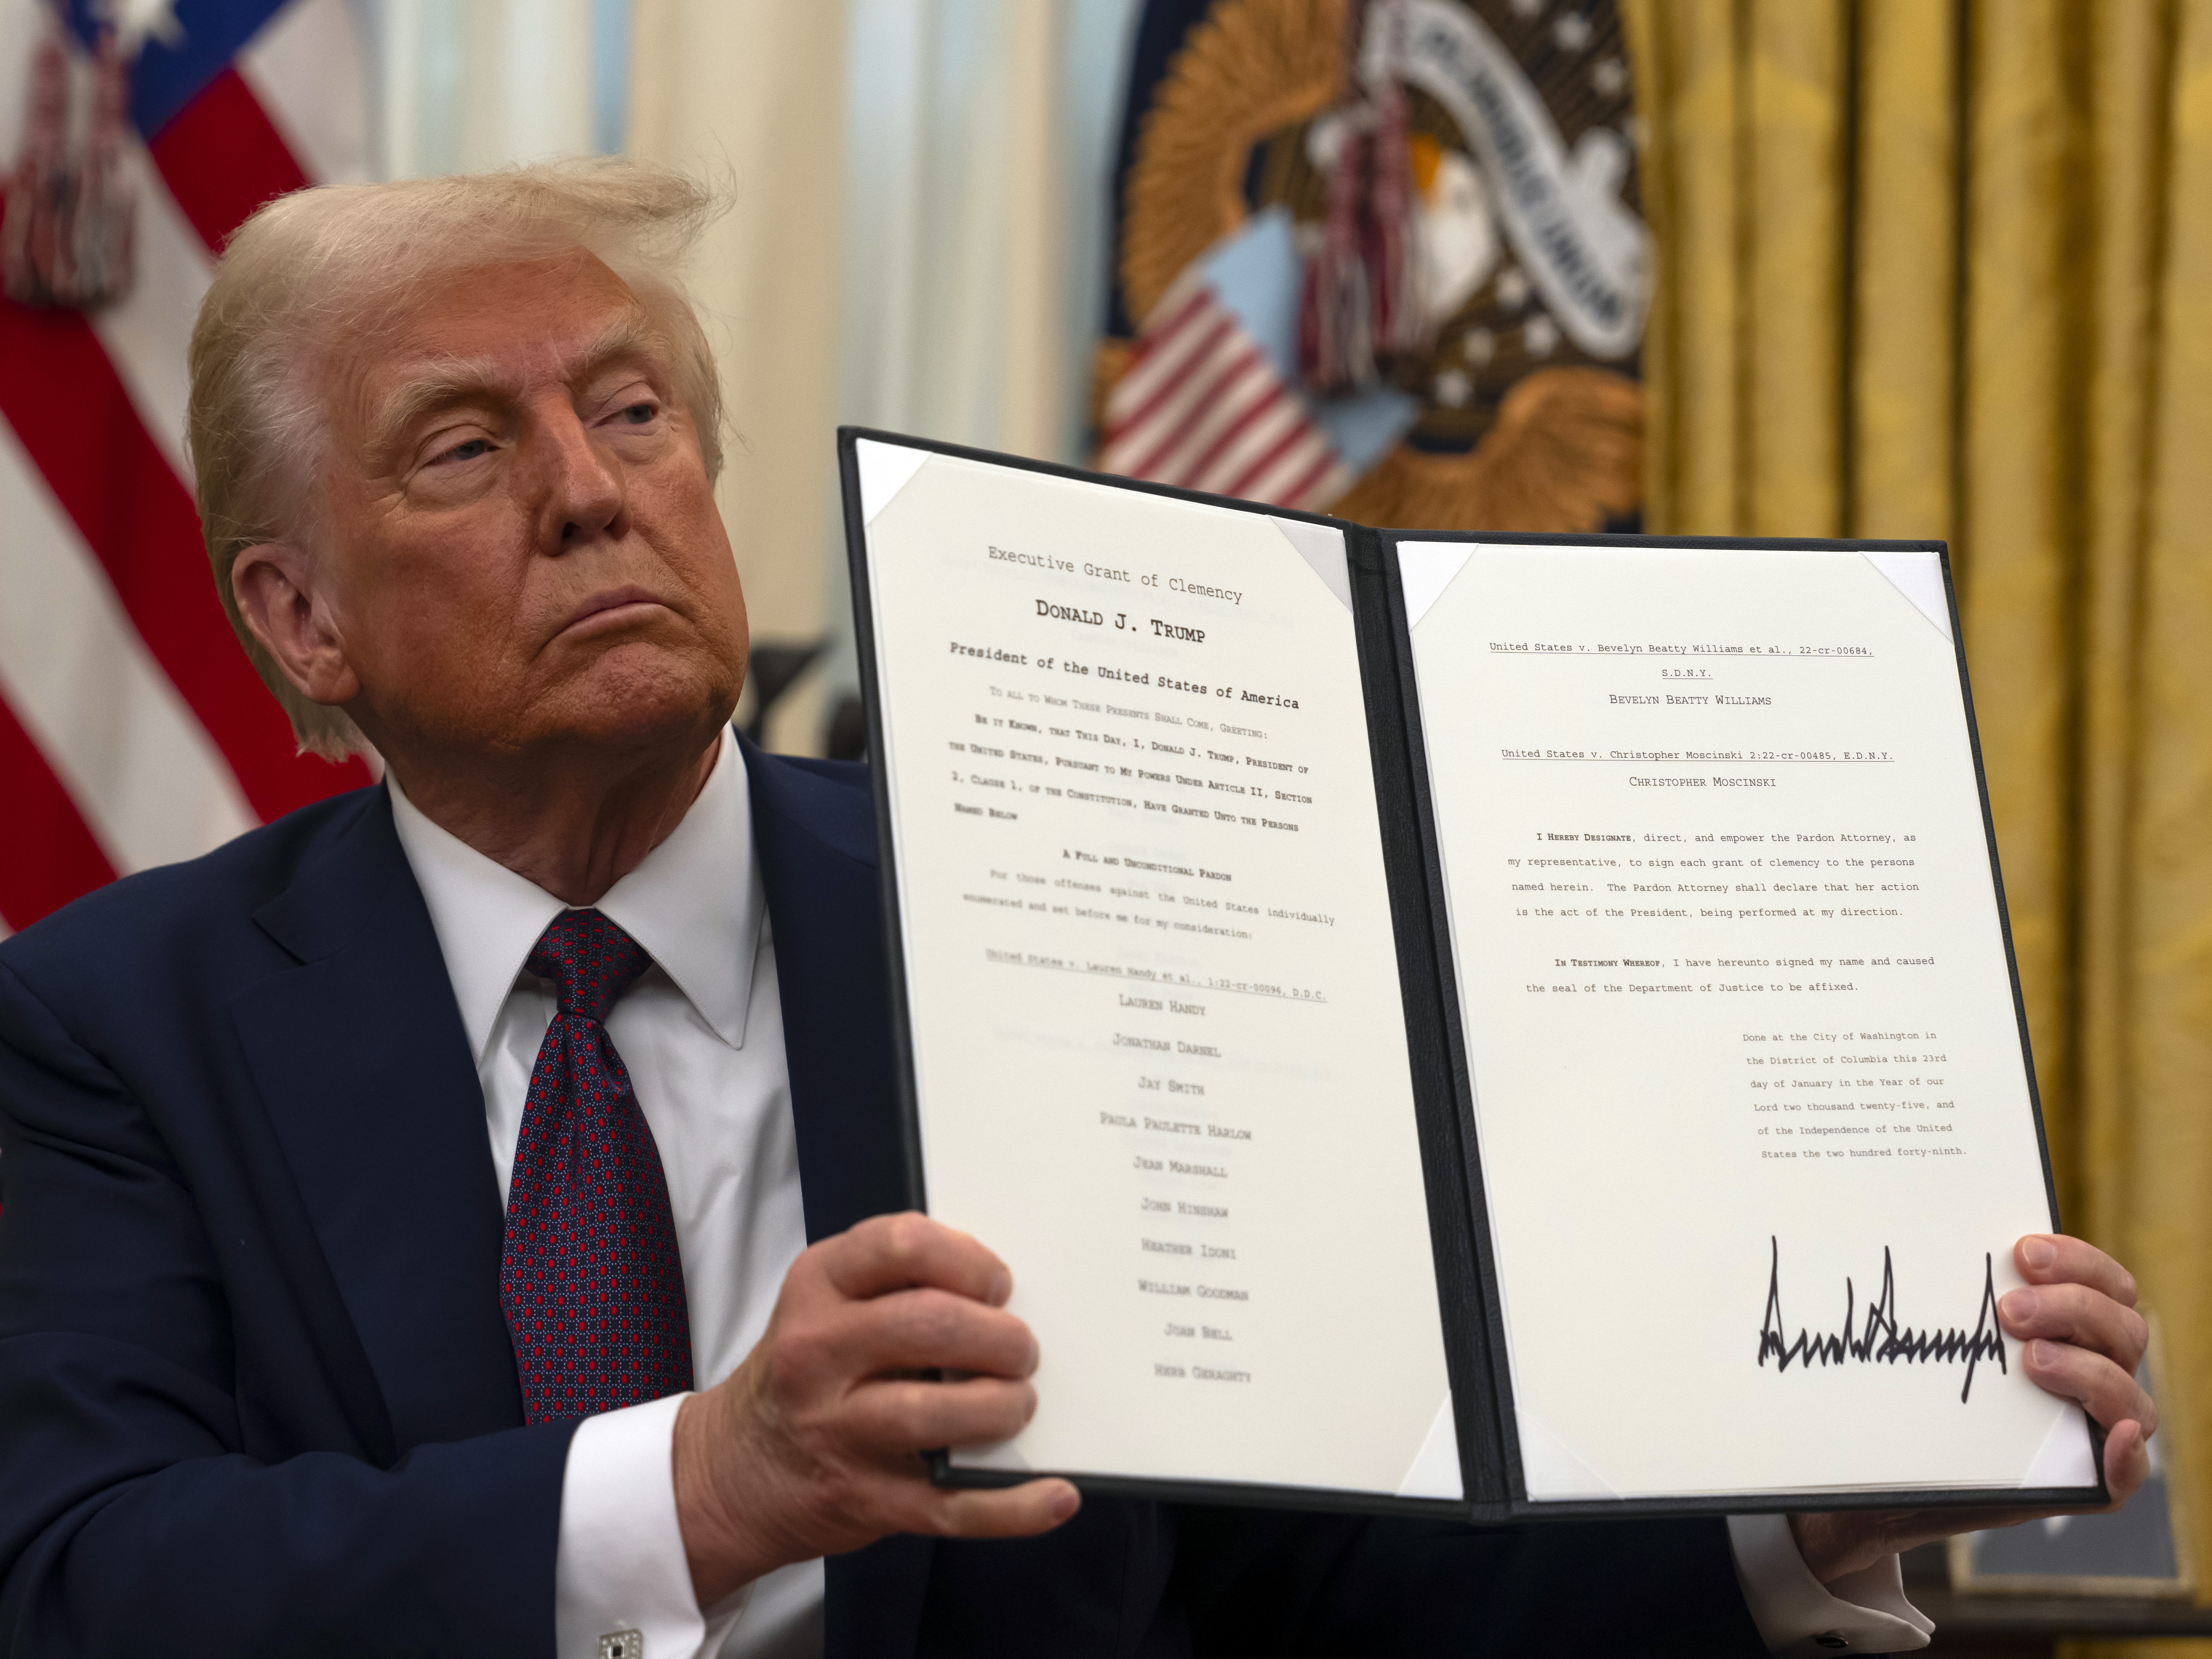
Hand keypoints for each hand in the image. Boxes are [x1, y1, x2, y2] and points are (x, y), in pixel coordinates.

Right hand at [671, 1212, 1078, 1604]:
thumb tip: (1004, 1296)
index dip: (970, 1261)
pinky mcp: (863, 1499)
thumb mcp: (826, 1303)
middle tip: (1020, 1351)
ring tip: (1017, 1405)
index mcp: (817, 1286)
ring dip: (1002, 1408)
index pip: (903, 1245)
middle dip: (1000, 1338)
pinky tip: (1054, 1497)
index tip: (997, 1286)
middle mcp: (818, 1353)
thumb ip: (898, 1284)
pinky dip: (1012, 1507)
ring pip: (936, 1414)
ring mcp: (837, 1430)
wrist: (733, 1471)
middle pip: (932, 1325)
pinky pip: (949, 1505)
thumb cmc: (805, 1373)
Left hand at [1789, 1234, 2155, 1583]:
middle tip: (2010, 1310)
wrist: (1882, 1470)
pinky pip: (2125, 1475)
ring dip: (2089, 1371)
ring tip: (2032, 1361)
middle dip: (2072, 1308)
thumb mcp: (1922, 1336)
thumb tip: (1893, 1223)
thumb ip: (1937, 1295)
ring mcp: (2089, 1426)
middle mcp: (2092, 1373)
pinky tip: (2114, 1439)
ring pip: (2130, 1396)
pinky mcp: (2082, 1481)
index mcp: (2068, 1328)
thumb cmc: (1907, 1388)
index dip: (2078, 1262)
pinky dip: (2127, 1456)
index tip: (2022, 1251)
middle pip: (2123, 1330)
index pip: (2106, 1285)